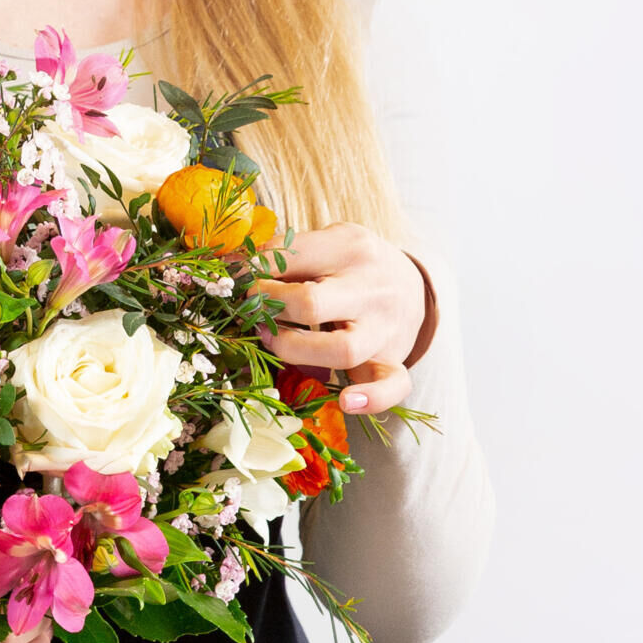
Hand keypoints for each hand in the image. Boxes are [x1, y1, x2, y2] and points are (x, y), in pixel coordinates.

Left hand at [253, 221, 429, 416]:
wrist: (411, 283)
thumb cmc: (352, 263)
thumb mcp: (326, 241)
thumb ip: (284, 253)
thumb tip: (231, 267)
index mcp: (348, 248)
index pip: (291, 256)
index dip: (252, 272)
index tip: (235, 281)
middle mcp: (370, 288)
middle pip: (311, 304)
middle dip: (269, 308)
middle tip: (251, 308)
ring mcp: (384, 327)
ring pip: (343, 350)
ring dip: (294, 349)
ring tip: (269, 338)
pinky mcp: (393, 359)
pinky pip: (393, 384)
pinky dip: (371, 398)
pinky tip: (345, 401)